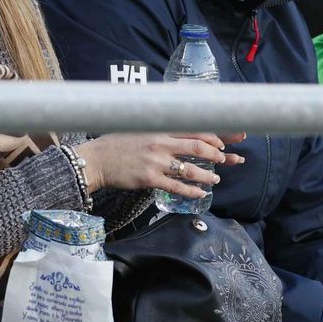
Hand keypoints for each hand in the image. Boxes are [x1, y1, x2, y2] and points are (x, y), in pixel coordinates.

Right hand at [74, 132, 244, 196]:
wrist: (96, 160)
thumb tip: (175, 129)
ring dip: (207, 174)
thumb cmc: (115, 144)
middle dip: (217, 154)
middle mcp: (160, 142)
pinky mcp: (150, 178)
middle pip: (198, 146)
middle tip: (226, 159)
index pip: (193, 129)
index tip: (224, 141)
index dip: (213, 135)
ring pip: (190, 169)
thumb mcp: (137, 128)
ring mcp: (156, 161)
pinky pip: (177, 186)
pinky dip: (192, 191)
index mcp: (159, 128)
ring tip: (215, 178)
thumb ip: (157, 128)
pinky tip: (200, 194)